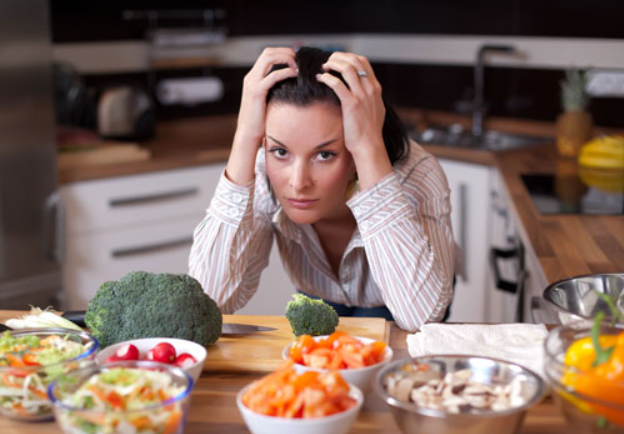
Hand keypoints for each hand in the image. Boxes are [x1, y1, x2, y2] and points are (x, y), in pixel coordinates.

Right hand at [227, 47, 297, 184]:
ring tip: (297, 66)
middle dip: (285, 52)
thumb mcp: (268, 100)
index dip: (282, 53)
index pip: (267, 55)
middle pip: (268, 52)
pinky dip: (285, 72)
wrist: (248, 133)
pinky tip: (295, 75)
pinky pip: (273, 75)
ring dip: (285, 58)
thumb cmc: (260, 119)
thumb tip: (291, 85)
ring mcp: (252, 83)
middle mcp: (251, 77)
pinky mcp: (257, 92)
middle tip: (299, 61)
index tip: (296, 60)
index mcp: (253, 77)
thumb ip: (275, 89)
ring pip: (269, 58)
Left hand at [316, 52, 391, 188]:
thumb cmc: (368, 131)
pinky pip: (337, 84)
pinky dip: (327, 78)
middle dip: (338, 57)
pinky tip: (320, 79)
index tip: (337, 60)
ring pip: (347, 68)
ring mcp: (362, 96)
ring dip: (332, 64)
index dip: (348, 56)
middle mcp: (370, 89)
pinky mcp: (352, 104)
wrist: (369, 146)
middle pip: (354, 60)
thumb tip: (360, 89)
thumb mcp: (374, 109)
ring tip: (323, 68)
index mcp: (375, 88)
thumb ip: (368, 97)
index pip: (363, 61)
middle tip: (327, 62)